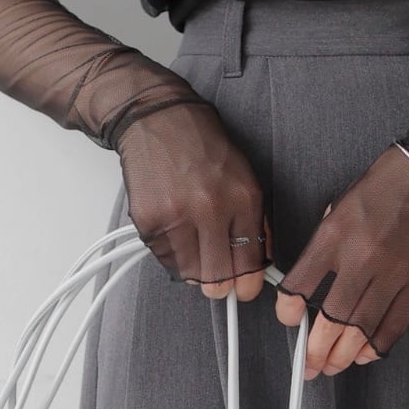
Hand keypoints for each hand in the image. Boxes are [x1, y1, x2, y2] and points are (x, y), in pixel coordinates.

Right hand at [116, 100, 272, 302]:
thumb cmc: (202, 146)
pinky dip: (170, 253)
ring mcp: (176, 216)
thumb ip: (254, 220)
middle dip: (220, 285)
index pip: (250, 262)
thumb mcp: (244, 176)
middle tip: (218, 281)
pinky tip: (174, 230)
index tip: (244, 289)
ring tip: (193, 247)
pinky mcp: (149, 220)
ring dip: (194, 268)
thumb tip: (259, 261)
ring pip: (190, 274)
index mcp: (242, 199)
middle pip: (219, 278)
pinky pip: (164, 258)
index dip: (248, 284)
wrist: (157, 118)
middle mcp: (210, 209)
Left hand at [273, 142, 408, 375]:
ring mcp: (394, 273)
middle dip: (316, 350)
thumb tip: (315, 280)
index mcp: (336, 234)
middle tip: (309, 365)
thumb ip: (327, 242)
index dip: (288, 312)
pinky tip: (366, 354)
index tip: (289, 320)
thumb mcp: (342, 204)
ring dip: (344, 355)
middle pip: (332, 319)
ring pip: (362, 328)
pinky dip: (378, 345)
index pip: (300, 285)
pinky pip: (396, 324)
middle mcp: (362, 257)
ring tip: (333, 366)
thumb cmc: (388, 182)